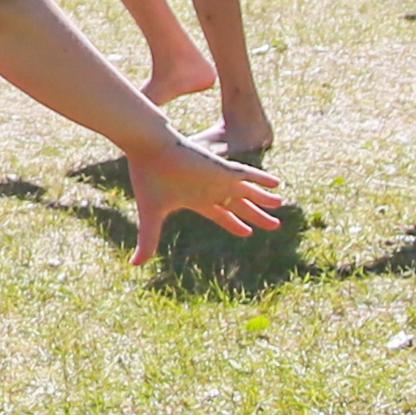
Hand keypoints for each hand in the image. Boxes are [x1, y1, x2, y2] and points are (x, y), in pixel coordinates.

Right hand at [121, 132, 284, 262]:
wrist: (148, 149)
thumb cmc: (148, 179)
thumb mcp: (151, 215)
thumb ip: (148, 239)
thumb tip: (134, 265)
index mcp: (196, 200)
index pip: (221, 215)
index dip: (235, 224)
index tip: (248, 232)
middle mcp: (210, 189)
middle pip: (239, 205)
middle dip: (257, 216)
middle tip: (275, 225)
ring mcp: (217, 178)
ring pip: (247, 191)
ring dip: (264, 199)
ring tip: (281, 204)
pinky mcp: (222, 168)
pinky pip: (248, 174)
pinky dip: (262, 179)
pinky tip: (277, 184)